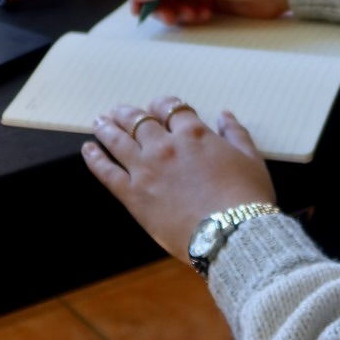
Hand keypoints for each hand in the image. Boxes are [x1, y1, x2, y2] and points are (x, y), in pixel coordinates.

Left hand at [82, 97, 275, 258]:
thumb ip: (236, 134)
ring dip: (107, 128)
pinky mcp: (135, 196)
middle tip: (118, 110)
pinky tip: (88, 149)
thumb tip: (225, 115)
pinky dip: (96, 159)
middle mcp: (166, 146)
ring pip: (119, 141)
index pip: (171, 108)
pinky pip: (108, 173)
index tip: (157, 107)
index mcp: (194, 134)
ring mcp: (147, 170)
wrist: (230, 234)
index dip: (162, 105)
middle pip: (140, 121)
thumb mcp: (250, 159)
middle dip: (128, 113)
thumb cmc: (246, 198)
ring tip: (98, 121)